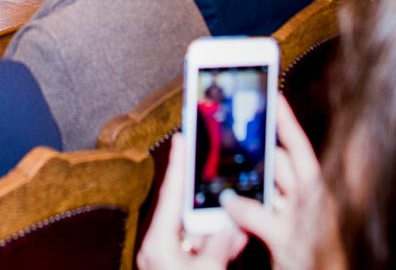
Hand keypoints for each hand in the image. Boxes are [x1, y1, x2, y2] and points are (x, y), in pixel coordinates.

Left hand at [137, 134, 248, 269]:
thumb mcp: (210, 269)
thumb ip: (220, 243)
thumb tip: (230, 225)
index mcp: (159, 242)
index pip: (171, 194)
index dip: (178, 163)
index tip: (181, 138)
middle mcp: (157, 247)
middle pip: (185, 213)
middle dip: (208, 201)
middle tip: (223, 183)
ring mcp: (165, 259)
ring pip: (193, 232)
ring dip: (217, 228)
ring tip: (238, 223)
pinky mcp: (173, 268)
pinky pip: (195, 249)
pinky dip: (213, 245)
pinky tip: (233, 241)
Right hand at [214, 97, 324, 269]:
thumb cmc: (321, 268)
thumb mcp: (287, 242)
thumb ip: (258, 219)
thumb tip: (232, 201)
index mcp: (314, 193)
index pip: (297, 147)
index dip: (284, 120)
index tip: (272, 95)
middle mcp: (306, 200)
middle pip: (276, 165)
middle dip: (254, 154)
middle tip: (233, 135)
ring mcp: (295, 215)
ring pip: (267, 188)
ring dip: (248, 183)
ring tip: (224, 170)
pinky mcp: (284, 231)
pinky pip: (261, 209)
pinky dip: (247, 205)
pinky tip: (231, 204)